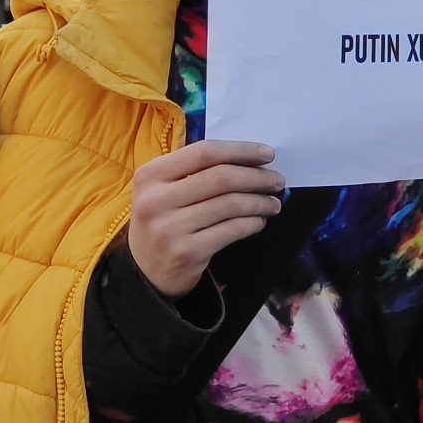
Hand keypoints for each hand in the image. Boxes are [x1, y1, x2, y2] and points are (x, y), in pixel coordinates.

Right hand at [123, 138, 284, 299]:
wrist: (144, 273)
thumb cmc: (163, 221)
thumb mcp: (164, 190)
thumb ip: (195, 171)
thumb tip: (251, 160)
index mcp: (150, 175)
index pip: (204, 152)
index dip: (241, 150)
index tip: (267, 154)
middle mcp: (156, 200)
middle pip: (221, 178)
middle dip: (257, 177)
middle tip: (277, 180)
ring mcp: (170, 228)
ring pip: (230, 204)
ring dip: (259, 202)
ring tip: (273, 203)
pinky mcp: (187, 252)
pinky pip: (231, 230)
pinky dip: (252, 223)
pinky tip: (259, 221)